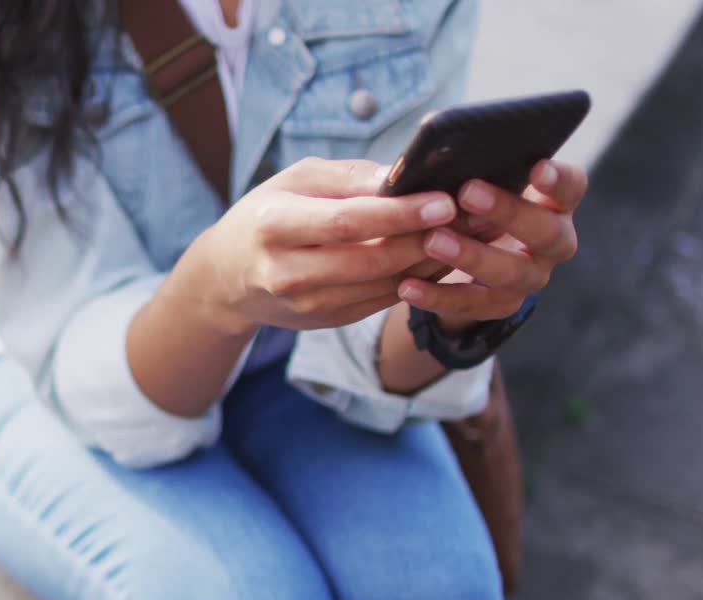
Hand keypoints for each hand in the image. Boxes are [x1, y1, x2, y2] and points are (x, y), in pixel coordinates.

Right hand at [184, 157, 456, 334]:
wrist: (227, 277)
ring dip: (432, 261)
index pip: (347, 221)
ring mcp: (307, 303)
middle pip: (372, 259)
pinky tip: (441, 255)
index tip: (444, 200)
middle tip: (475, 216)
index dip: (399, 214)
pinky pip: (382, 299)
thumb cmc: (266, 214)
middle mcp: (288, 271)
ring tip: (470, 233)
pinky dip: (417, 278)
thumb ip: (348, 177)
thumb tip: (404, 175)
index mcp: (275, 225)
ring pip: (384, 285)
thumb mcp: (294, 180)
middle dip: (428, 239)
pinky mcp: (326, 320)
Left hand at [396, 160, 586, 329]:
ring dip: (472, 256)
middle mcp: (552, 241)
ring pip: (512, 272)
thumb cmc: (472, 203)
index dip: (558, 180)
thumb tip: (434, 159)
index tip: (537, 168)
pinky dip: (438, 296)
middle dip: (508, 212)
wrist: (465, 257)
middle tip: (467, 193)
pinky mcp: (502, 304)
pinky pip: (473, 304)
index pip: (571, 187)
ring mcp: (531, 276)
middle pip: (547, 232)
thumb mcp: (475, 183)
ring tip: (433, 241)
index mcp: (553, 203)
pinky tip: (408, 286)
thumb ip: (470, 172)